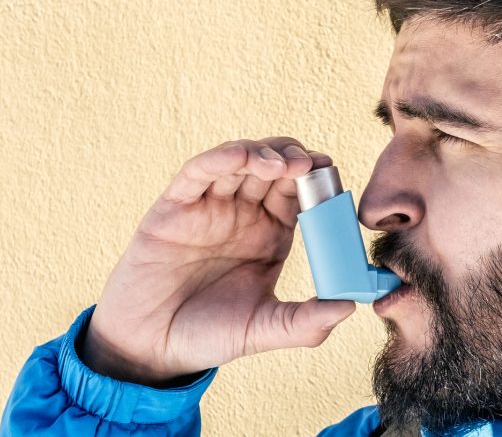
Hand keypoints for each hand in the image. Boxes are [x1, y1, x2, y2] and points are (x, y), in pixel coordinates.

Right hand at [80, 138, 356, 385]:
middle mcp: (242, 214)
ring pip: (239, 162)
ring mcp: (208, 206)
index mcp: (270, 235)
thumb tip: (350, 306)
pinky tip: (240, 157)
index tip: (332, 176)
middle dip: (294, 159)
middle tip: (311, 165)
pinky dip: (220, 159)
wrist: (151, 346)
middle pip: (274, 169)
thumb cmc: (207, 335)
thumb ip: (305, 323)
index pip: (299, 195)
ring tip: (283, 164)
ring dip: (263, 154)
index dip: (317, 182)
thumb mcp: (263, 330)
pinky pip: (198, 172)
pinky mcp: (175, 205)